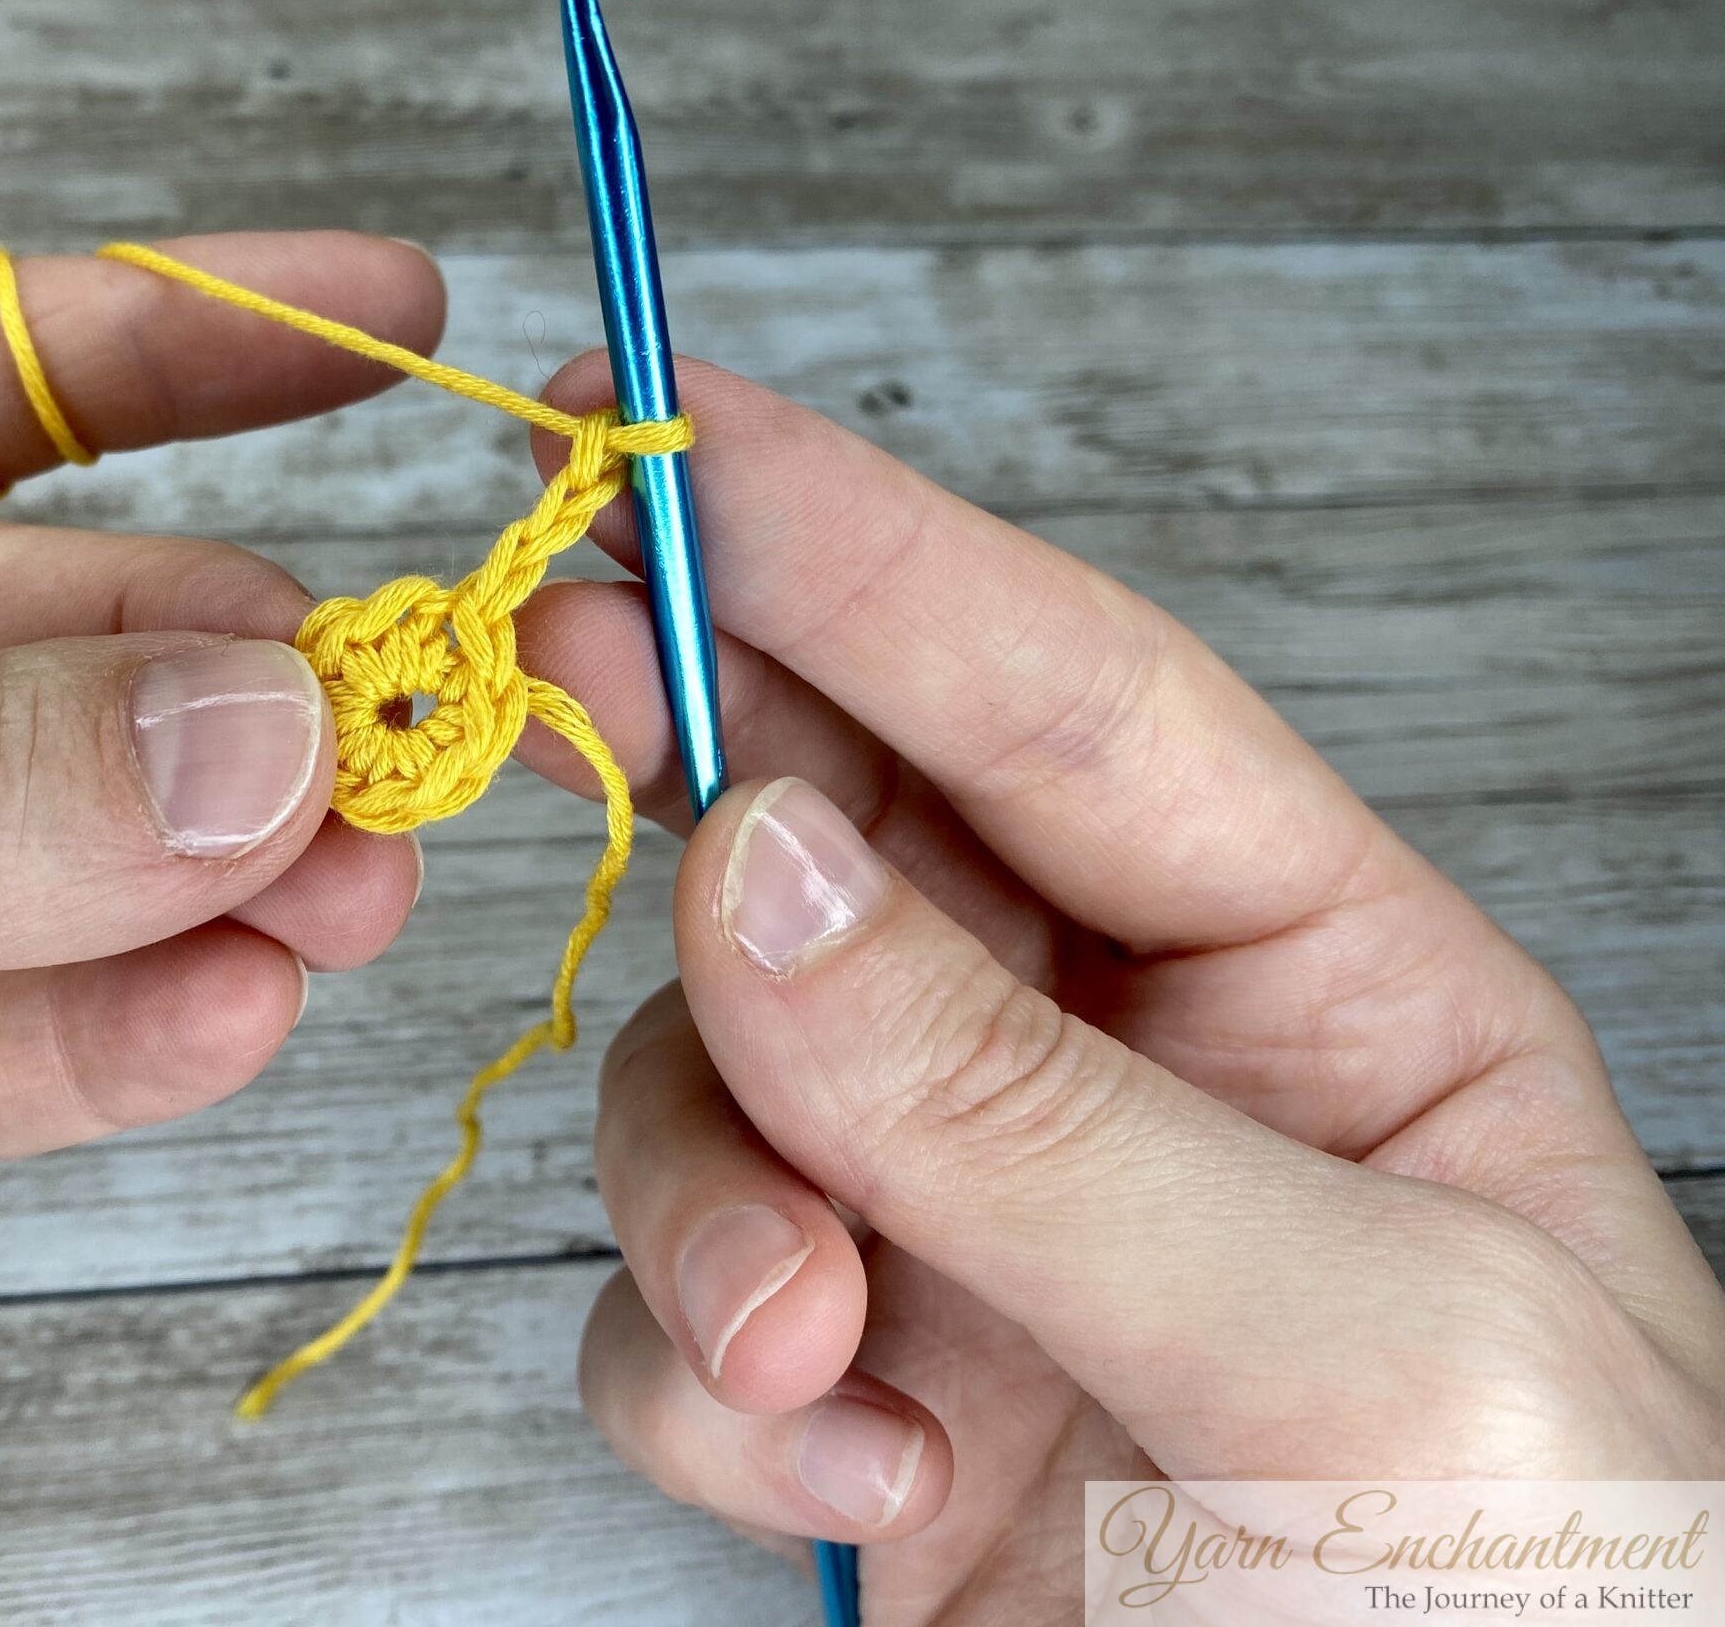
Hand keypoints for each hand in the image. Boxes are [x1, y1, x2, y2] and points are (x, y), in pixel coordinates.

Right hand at [517, 358, 1724, 1619]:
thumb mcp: (1356, 1367)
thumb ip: (1037, 1117)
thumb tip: (761, 875)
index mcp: (1327, 988)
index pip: (1068, 702)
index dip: (861, 547)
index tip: (665, 421)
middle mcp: (1125, 1074)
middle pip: (841, 839)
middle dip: (700, 786)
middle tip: (554, 685)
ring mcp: (970, 1229)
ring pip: (709, 1082)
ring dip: (710, 1206)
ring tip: (810, 1364)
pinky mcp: (854, 1395)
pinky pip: (672, 1313)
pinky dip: (703, 1392)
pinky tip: (846, 1488)